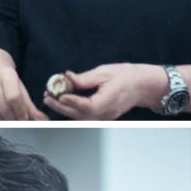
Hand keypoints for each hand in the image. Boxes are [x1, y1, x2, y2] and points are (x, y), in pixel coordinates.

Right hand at [0, 49, 46, 120]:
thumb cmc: (7, 79)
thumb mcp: (21, 88)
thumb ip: (30, 106)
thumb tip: (42, 120)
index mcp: (7, 74)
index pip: (14, 97)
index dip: (20, 111)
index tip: (23, 118)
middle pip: (3, 107)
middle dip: (12, 118)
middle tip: (16, 120)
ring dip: (2, 119)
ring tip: (7, 117)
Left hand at [43, 63, 165, 119]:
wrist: (142, 85)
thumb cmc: (127, 77)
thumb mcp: (105, 72)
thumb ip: (85, 78)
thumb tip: (68, 77)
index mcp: (109, 100)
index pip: (88, 106)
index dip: (72, 102)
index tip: (60, 95)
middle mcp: (106, 113)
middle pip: (79, 114)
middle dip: (61, 106)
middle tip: (48, 96)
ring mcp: (104, 117)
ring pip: (79, 118)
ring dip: (64, 109)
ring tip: (51, 99)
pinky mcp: (101, 117)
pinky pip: (83, 117)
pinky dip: (71, 111)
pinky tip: (62, 103)